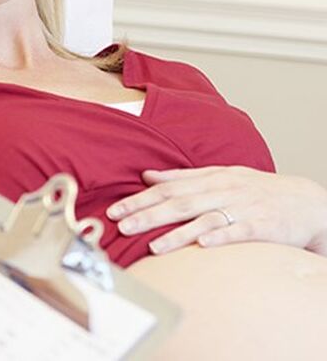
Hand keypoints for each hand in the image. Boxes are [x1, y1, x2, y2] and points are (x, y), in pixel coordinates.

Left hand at [105, 166, 326, 255]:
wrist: (306, 201)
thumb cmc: (256, 190)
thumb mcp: (220, 176)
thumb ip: (183, 177)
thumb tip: (147, 176)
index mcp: (210, 178)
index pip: (168, 189)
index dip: (140, 200)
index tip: (115, 210)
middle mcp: (222, 191)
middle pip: (179, 203)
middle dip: (148, 215)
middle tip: (122, 226)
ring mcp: (242, 208)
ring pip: (204, 219)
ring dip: (177, 233)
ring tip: (153, 246)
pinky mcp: (263, 225)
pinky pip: (238, 232)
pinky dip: (220, 237)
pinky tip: (203, 245)